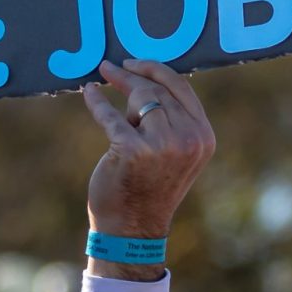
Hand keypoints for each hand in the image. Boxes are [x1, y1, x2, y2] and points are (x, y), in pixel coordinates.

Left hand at [80, 60, 214, 278]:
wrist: (131, 229)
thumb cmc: (147, 188)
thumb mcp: (174, 153)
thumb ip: (172, 121)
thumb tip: (146, 81)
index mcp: (203, 137)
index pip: (182, 88)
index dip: (155, 69)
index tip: (134, 63)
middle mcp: (188, 140)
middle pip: (157, 90)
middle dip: (131, 75)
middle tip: (110, 67)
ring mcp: (162, 145)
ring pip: (138, 98)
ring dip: (118, 91)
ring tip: (101, 85)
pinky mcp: (133, 150)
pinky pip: (111, 115)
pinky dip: (96, 102)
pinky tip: (88, 93)